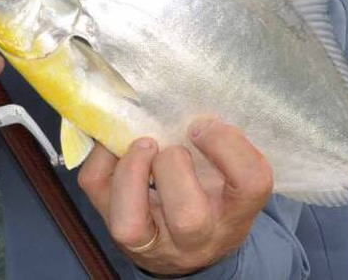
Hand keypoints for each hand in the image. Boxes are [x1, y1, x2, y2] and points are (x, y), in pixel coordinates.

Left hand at [77, 118, 273, 276]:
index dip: (227, 144)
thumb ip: (225, 147)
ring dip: (132, 170)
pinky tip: (119, 145)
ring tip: (144, 145)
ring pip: (130, 223)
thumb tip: (185, 96)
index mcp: (236, 215)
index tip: (204, 126)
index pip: (250, 183)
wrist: (193, 250)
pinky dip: (102, 156)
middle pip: (188, 215)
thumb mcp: (234, 178)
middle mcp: (197, 239)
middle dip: (173, 165)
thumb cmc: (216, 198)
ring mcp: (152, 243)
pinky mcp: (117, 232)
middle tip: (171, 146)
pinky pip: (96, 188)